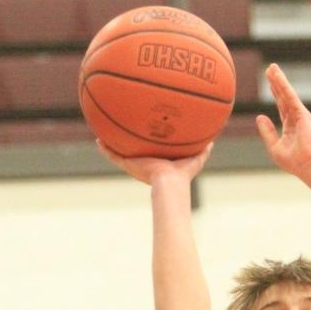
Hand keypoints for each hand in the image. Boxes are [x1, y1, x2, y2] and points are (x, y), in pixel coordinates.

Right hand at [97, 140, 212, 186]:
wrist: (170, 182)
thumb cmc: (183, 174)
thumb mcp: (195, 159)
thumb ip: (203, 151)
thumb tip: (212, 141)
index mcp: (158, 161)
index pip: (152, 150)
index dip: (149, 142)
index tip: (146, 131)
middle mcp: (145, 162)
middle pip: (135, 150)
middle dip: (129, 140)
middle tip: (124, 128)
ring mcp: (135, 163)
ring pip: (121, 152)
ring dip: (113, 143)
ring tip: (104, 132)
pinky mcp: (128, 164)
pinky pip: (113, 155)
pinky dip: (105, 149)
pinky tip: (98, 140)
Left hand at [256, 63, 310, 178]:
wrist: (307, 165)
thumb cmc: (293, 162)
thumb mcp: (274, 147)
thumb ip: (267, 132)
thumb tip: (259, 117)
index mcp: (290, 128)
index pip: (281, 107)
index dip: (275, 94)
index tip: (270, 82)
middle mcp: (295, 119)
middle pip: (283, 97)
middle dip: (276, 82)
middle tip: (270, 68)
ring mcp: (299, 116)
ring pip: (286, 94)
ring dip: (279, 80)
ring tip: (272, 67)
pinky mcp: (302, 114)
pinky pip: (290, 97)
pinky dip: (284, 86)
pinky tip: (277, 76)